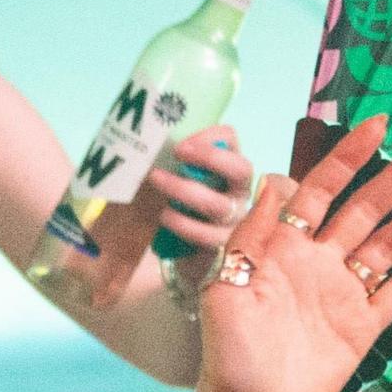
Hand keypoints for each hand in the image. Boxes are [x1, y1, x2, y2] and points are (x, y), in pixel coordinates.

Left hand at [133, 125, 255, 257]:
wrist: (192, 255)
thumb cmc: (186, 209)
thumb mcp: (185, 181)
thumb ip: (178, 164)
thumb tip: (150, 148)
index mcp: (231, 170)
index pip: (231, 140)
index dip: (209, 137)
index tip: (180, 144)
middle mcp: (240, 193)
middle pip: (241, 169)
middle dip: (210, 157)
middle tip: (177, 152)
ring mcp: (235, 221)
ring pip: (217, 203)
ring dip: (183, 189)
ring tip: (157, 181)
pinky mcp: (223, 246)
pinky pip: (205, 234)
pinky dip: (182, 223)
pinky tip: (165, 215)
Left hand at [175, 117, 391, 391]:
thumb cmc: (227, 353)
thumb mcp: (226, 287)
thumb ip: (250, 234)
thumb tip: (272, 178)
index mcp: (283, 248)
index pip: (322, 189)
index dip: (350, 157)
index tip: (379, 125)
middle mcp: (318, 263)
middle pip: (367, 208)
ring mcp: (344, 294)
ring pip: (390, 244)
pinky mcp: (362, 328)